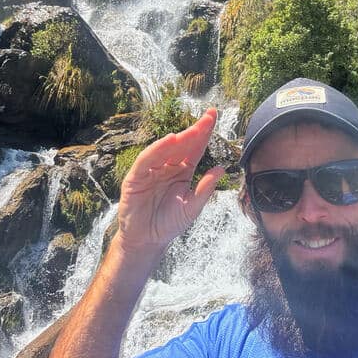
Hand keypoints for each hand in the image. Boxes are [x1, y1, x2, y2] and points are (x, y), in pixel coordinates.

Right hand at [116, 108, 225, 256]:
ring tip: (193, 130)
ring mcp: (151, 171)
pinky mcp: (136, 178)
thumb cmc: (169, 224)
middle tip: (209, 117)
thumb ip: (204, 189)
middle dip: (195, 130)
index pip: (195, 148)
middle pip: (182, 144)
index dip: (204, 133)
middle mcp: (167, 167)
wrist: (147, 241)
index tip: (214, 116)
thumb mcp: (192, 208)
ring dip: (179, 138)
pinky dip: (157, 149)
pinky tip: (169, 141)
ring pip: (165, 149)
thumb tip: (221, 169)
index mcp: (182, 171)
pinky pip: (147, 160)